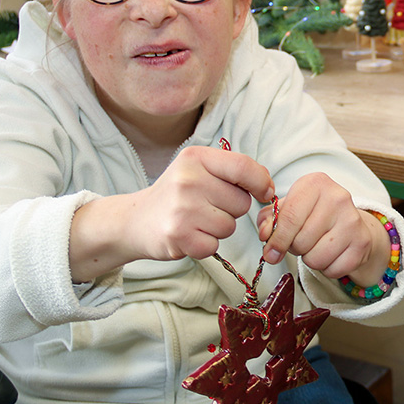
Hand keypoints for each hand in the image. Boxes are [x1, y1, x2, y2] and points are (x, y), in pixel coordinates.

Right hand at [69, 147, 273, 280]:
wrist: (135, 220)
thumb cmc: (175, 194)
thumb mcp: (197, 169)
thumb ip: (232, 171)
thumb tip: (268, 186)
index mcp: (195, 158)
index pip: (244, 167)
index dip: (262, 182)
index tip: (265, 192)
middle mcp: (188, 180)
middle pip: (241, 202)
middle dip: (231, 209)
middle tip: (206, 207)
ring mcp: (182, 209)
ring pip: (230, 226)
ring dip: (218, 229)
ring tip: (195, 220)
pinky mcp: (179, 236)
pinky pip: (214, 246)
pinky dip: (206, 245)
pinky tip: (189, 234)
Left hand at [258, 173, 389, 286]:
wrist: (350, 222)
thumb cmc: (314, 214)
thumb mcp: (289, 207)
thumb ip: (269, 219)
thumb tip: (265, 235)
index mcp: (315, 184)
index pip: (289, 217)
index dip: (276, 239)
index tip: (270, 252)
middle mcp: (337, 197)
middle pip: (300, 241)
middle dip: (295, 248)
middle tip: (301, 241)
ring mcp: (352, 220)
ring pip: (315, 258)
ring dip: (310, 259)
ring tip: (316, 246)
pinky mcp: (362, 242)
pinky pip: (332, 270)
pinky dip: (327, 268)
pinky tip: (331, 253)